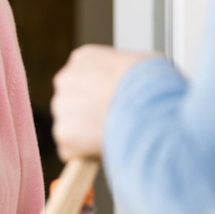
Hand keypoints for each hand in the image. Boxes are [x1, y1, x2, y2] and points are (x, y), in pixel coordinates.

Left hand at [51, 45, 153, 161]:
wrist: (148, 104)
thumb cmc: (152, 83)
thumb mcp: (143, 63)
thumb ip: (126, 73)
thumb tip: (137, 83)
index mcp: (83, 58)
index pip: (84, 78)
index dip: (100, 94)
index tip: (113, 104)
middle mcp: (66, 79)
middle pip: (73, 102)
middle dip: (89, 115)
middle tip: (113, 122)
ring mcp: (62, 107)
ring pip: (72, 127)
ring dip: (87, 135)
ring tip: (115, 136)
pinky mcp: (64, 135)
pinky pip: (73, 150)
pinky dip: (87, 154)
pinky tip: (108, 146)